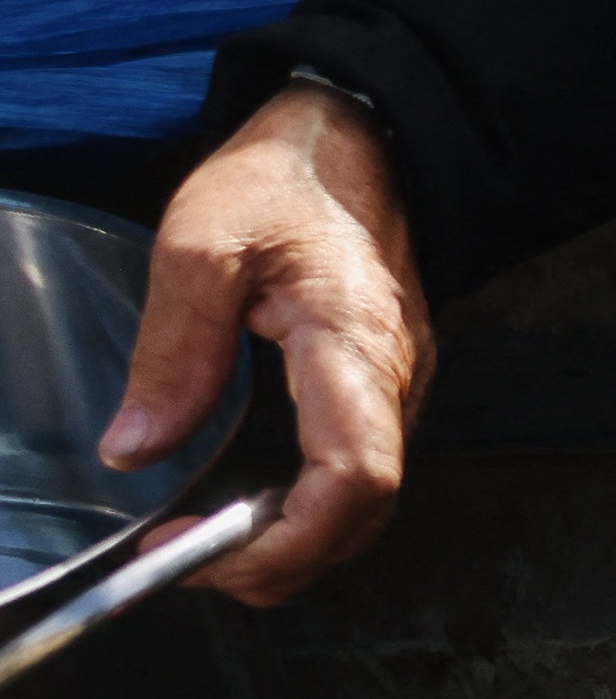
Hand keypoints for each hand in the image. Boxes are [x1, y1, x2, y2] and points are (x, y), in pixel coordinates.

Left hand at [99, 82, 429, 607]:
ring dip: (291, 542)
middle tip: (185, 560)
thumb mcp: (201, 244)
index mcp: (354, 348)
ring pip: (365, 505)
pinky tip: (245, 499)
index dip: (285, 540)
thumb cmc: (289, 177)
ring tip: (204, 540)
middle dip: (279, 561)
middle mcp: (394, 381)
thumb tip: (137, 449)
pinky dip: (305, 509)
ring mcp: (396, 387)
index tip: (200, 551)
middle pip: (364, 516)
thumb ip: (172, 351)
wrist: (361, 137)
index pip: (355, 479)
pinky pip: (356, 471)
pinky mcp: (382, 385)